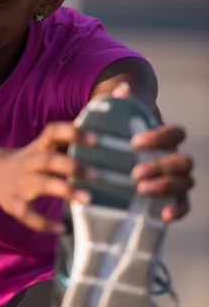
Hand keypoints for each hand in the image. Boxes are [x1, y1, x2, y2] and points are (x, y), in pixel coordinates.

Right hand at [0, 122, 95, 233]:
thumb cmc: (30, 160)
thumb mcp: (42, 148)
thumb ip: (66, 144)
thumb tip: (103, 139)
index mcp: (38, 147)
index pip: (53, 132)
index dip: (72, 133)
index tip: (95, 139)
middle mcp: (29, 162)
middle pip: (49, 159)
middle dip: (72, 165)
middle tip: (95, 174)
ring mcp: (21, 183)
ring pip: (41, 184)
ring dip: (64, 190)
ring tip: (87, 199)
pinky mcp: (14, 204)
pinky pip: (28, 214)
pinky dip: (44, 223)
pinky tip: (61, 228)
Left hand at [113, 83, 193, 221]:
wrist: (127, 152)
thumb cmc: (125, 133)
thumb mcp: (122, 119)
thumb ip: (123, 104)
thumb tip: (121, 90)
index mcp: (166, 137)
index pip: (176, 134)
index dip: (159, 138)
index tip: (134, 143)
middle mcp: (176, 157)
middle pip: (183, 161)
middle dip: (161, 167)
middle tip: (134, 173)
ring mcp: (177, 178)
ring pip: (185, 182)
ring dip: (165, 186)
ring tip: (140, 189)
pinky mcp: (172, 198)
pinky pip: (184, 205)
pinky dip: (178, 210)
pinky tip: (163, 216)